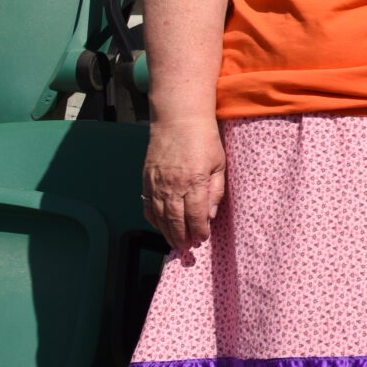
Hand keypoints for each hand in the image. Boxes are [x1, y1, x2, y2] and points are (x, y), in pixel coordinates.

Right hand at [143, 117, 226, 250]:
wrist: (178, 118)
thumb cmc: (204, 139)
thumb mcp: (219, 164)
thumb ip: (215, 191)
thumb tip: (209, 215)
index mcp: (195, 181)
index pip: (196, 216)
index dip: (199, 231)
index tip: (202, 239)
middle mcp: (174, 184)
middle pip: (176, 220)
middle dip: (182, 237)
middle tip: (187, 248)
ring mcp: (157, 182)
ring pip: (160, 216)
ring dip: (167, 232)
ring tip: (175, 242)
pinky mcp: (147, 178)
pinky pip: (147, 204)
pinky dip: (153, 218)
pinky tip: (160, 226)